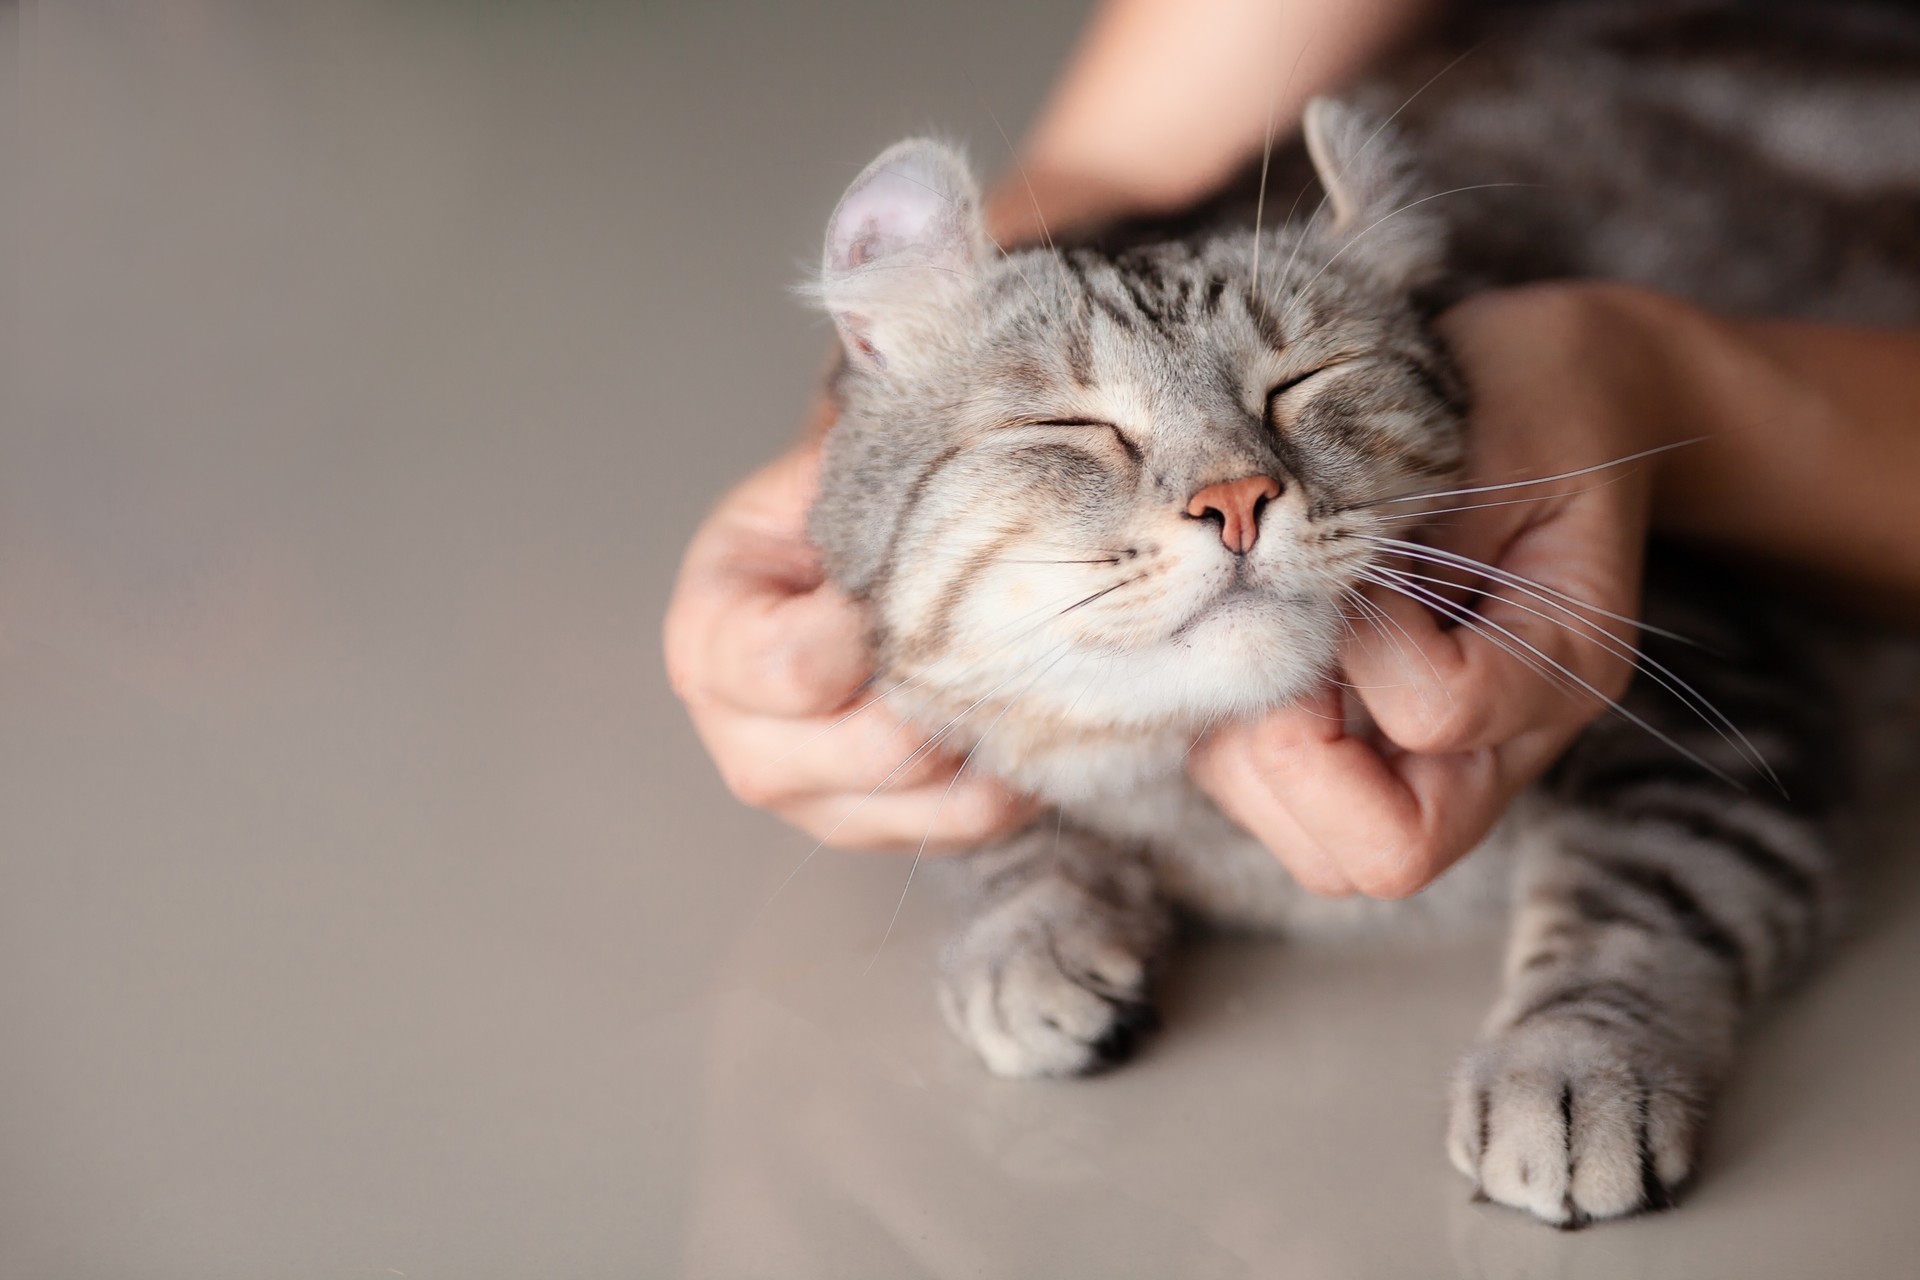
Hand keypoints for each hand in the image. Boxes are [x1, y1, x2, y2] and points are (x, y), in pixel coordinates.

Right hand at [665, 430, 1036, 852]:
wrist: (829, 575)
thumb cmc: (823, 520)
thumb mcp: (818, 479)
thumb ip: (856, 482)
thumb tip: (944, 482)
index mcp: (710, 646)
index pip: (794, 666)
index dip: (869, 624)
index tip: (923, 571)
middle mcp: (747, 744)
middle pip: (869, 750)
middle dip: (946, 682)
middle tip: (1003, 620)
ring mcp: (814, 804)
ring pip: (930, 800)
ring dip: (989, 733)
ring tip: (1029, 667)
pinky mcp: (879, 832)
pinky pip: (965, 825)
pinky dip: (1013, 775)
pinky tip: (1031, 713)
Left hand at [1193, 284, 1677, 896]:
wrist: (1551, 402)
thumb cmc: (1525, 402)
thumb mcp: (1494, 430)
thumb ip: (1412, 527)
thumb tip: (1299, 602)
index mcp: (1560, 669)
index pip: (1438, 716)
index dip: (1371, 641)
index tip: (1368, 559)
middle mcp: (1502, 746)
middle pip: (1384, 855)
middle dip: (1297, 755)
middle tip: (1283, 643)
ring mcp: (1427, 765)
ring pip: (1317, 851)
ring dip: (1256, 752)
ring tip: (1269, 636)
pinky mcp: (1353, 749)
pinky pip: (1264, 799)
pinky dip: (1232, 737)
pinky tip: (1254, 644)